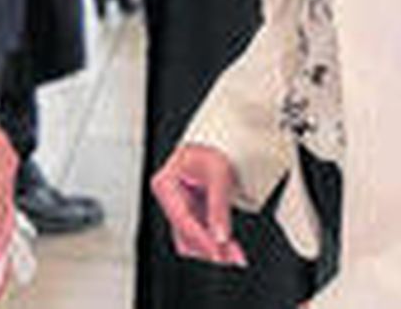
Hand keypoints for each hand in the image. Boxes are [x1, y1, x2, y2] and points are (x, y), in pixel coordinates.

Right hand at [151, 143, 247, 267]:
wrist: (217, 141)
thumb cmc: (211, 150)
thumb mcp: (218, 175)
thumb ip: (218, 206)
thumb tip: (220, 236)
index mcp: (164, 184)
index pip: (183, 219)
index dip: (202, 239)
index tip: (218, 253)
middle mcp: (168, 198)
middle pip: (186, 233)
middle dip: (209, 248)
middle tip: (231, 259)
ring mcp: (178, 207)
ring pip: (193, 238)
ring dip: (214, 249)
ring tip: (235, 257)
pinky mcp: (190, 213)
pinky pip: (201, 233)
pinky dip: (216, 242)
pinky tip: (230, 250)